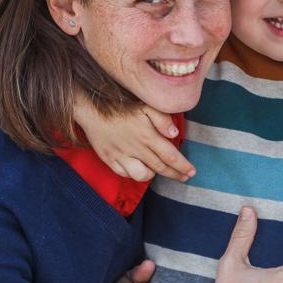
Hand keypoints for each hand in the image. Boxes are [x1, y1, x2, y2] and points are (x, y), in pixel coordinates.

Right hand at [73, 97, 193, 181]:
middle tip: (184, 177)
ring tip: (158, 171)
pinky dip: (133, 174)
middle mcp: (136, 149)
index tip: (192, 172)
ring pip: (141, 175)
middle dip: (175, 174)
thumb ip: (162, 118)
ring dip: (153, 175)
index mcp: (147, 136)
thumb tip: (175, 133)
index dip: (183, 166)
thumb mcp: (145, 105)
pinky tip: (138, 169)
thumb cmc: (120, 104)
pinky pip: (124, 174)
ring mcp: (121, 156)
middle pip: (160, 168)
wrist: (90, 107)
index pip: (170, 156)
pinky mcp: (109, 158)